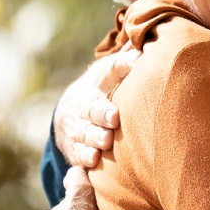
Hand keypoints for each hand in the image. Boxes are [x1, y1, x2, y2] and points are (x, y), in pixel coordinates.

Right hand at [54, 42, 140, 167]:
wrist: (67, 115)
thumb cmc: (98, 91)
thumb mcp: (107, 74)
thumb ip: (123, 64)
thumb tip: (141, 49)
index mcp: (95, 83)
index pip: (108, 72)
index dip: (120, 69)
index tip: (132, 71)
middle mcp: (81, 106)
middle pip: (91, 109)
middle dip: (102, 113)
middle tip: (114, 118)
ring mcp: (76, 129)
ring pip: (83, 133)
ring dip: (94, 137)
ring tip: (105, 141)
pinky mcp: (74, 150)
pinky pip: (77, 154)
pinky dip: (84, 157)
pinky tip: (93, 160)